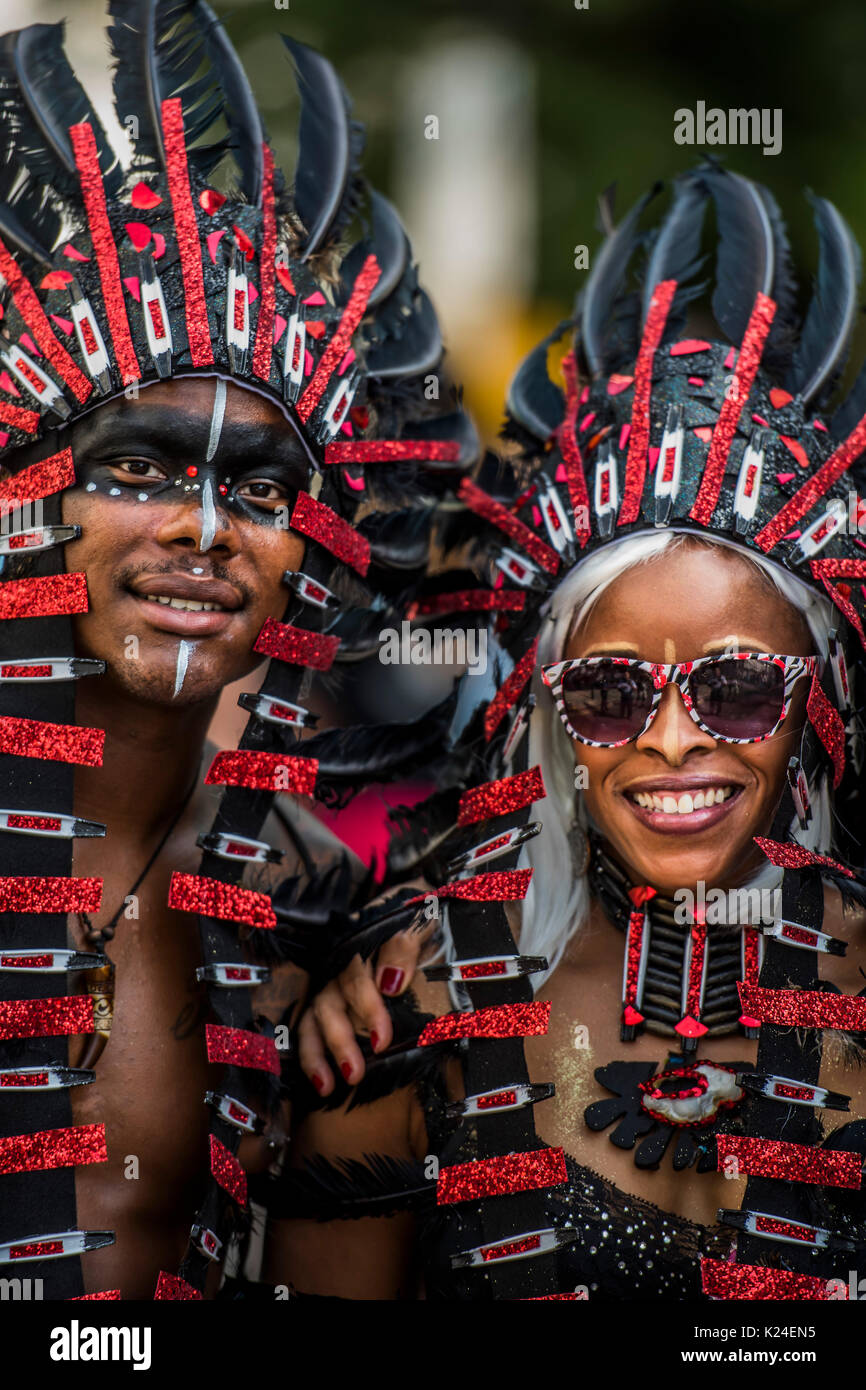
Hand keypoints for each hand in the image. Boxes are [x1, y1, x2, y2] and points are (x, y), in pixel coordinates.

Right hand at [297, 915, 435, 1096]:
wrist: (406, 914)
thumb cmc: (411, 919)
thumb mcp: (417, 921)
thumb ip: (403, 946)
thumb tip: (390, 983)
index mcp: (360, 943)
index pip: (355, 977)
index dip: (367, 1010)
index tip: (381, 1040)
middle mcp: (339, 965)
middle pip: (330, 1002)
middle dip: (340, 1041)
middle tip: (355, 1072)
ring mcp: (331, 983)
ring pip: (314, 1017)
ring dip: (317, 1054)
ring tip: (326, 1085)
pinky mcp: (327, 999)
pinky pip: (310, 1026)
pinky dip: (311, 1054)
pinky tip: (319, 1080)